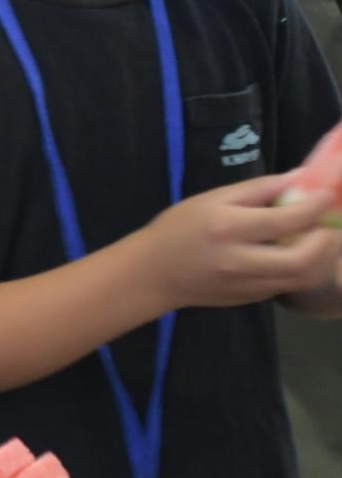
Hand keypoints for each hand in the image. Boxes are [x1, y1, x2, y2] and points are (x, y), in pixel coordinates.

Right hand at [139, 174, 341, 311]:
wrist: (153, 273)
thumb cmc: (178, 228)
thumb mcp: (211, 199)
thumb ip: (257, 189)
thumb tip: (299, 178)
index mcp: (227, 228)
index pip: (284, 220)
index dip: (314, 207)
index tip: (328, 196)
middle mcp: (241, 261)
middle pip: (304, 260)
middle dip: (328, 241)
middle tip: (332, 224)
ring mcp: (249, 285)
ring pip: (305, 278)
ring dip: (324, 258)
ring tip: (323, 238)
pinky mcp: (253, 299)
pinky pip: (290, 284)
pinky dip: (306, 268)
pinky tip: (301, 252)